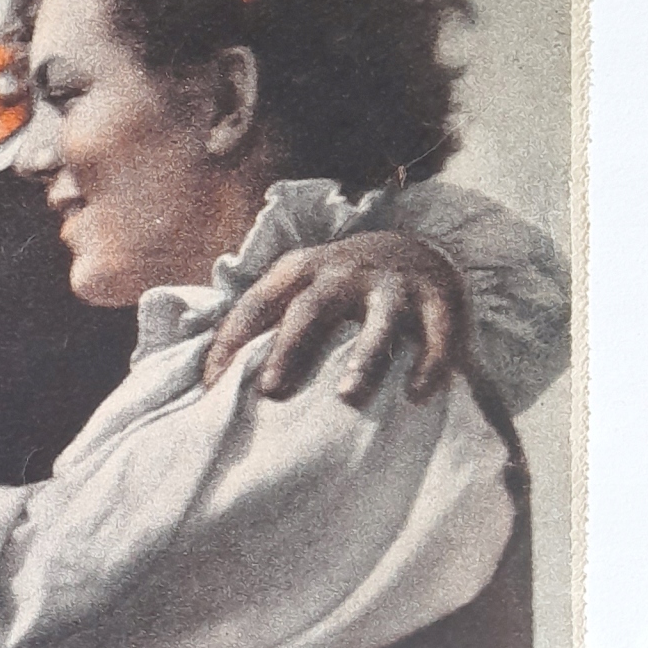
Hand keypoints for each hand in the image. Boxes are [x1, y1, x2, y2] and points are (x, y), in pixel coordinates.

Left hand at [203, 231, 466, 405]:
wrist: (417, 250)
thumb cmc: (340, 288)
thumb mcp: (299, 289)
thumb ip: (263, 323)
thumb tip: (208, 381)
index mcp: (300, 270)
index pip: (256, 304)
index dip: (231, 341)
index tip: (212, 385)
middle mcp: (344, 272)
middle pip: (311, 309)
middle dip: (289, 348)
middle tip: (270, 390)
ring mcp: (393, 285)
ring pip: (379, 320)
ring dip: (364, 357)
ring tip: (349, 396)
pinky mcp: (438, 299)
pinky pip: (436, 333)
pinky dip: (429, 362)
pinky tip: (416, 394)